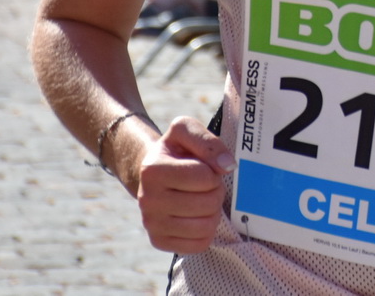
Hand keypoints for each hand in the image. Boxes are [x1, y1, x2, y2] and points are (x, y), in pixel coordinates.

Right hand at [131, 116, 233, 255]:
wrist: (154, 173)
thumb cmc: (175, 150)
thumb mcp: (186, 129)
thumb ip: (208, 141)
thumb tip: (228, 166)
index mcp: (152, 170)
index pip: (204, 177)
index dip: (213, 171)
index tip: (204, 167)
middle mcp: (147, 199)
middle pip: (207, 203)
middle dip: (215, 191)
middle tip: (207, 185)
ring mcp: (151, 223)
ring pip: (205, 226)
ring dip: (213, 211)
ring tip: (203, 198)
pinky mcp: (159, 241)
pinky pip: (199, 244)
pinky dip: (206, 231)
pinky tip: (198, 216)